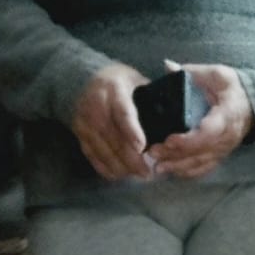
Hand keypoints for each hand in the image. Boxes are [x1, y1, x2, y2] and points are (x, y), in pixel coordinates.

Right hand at [69, 62, 152, 182]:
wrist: (86, 79)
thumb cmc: (121, 82)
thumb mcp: (138, 81)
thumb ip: (153, 97)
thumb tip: (176, 117)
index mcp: (114, 89)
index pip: (122, 113)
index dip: (132, 131)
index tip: (142, 147)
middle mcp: (95, 106)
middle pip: (112, 137)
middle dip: (130, 158)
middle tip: (148, 172)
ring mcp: (84, 121)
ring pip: (102, 149)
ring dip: (120, 166)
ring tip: (138, 175)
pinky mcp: (78, 133)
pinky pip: (91, 155)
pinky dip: (105, 167)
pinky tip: (120, 174)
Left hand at [147, 62, 254, 180]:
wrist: (253, 104)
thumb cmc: (233, 88)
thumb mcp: (216, 74)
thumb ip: (192, 72)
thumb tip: (167, 65)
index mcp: (227, 115)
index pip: (209, 133)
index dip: (188, 140)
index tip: (169, 139)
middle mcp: (227, 137)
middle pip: (200, 152)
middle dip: (175, 155)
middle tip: (152, 152)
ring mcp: (224, 149)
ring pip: (201, 164)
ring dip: (178, 166)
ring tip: (157, 165)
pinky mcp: (220, 155)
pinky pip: (204, 169)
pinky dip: (187, 172)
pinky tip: (170, 171)